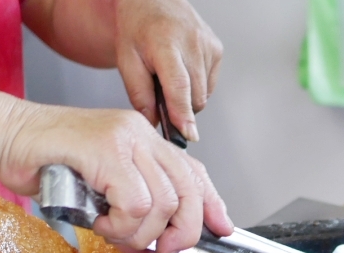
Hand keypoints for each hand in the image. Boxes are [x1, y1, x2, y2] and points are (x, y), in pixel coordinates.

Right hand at [0, 101, 233, 252]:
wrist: (5, 140)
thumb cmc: (46, 166)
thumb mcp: (100, 198)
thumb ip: (133, 219)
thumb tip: (156, 252)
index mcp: (144, 141)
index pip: (194, 173)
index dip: (211, 205)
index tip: (222, 230)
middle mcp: (141, 134)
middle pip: (188, 190)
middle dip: (181, 232)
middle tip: (161, 252)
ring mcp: (125, 137)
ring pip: (162, 203)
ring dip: (138, 232)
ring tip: (110, 230)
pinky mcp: (106, 149)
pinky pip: (136, 204)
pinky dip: (121, 224)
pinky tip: (99, 221)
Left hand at [115, 0, 221, 140]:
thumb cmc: (138, 28)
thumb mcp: (126, 59)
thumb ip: (139, 94)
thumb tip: (156, 123)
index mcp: (165, 43)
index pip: (179, 85)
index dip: (183, 113)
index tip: (189, 134)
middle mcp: (191, 42)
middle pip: (194, 97)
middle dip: (180, 107)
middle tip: (162, 93)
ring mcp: (208, 45)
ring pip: (204, 95)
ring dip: (188, 96)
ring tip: (171, 75)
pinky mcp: (217, 49)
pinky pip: (210, 85)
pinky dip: (197, 85)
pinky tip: (184, 69)